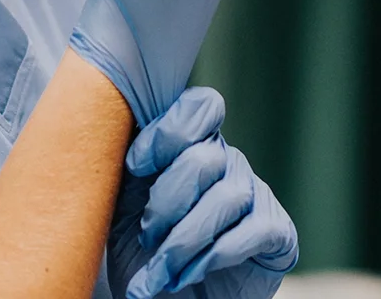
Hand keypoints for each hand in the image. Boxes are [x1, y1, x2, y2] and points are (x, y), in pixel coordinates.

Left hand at [107, 88, 297, 298]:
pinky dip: (214, 255)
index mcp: (190, 144)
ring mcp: (254, 194)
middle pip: (206, 156)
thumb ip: (122, 163)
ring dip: (185, 236)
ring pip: (228, 195)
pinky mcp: (277, 232)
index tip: (134, 166)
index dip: (167, 132)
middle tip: (146, 234)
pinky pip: (254, 229)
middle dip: (168, 200)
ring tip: (161, 267)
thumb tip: (104, 122)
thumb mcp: (120, 203)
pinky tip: (189, 274)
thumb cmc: (139, 249)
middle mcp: (227, 161)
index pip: (199, 106)